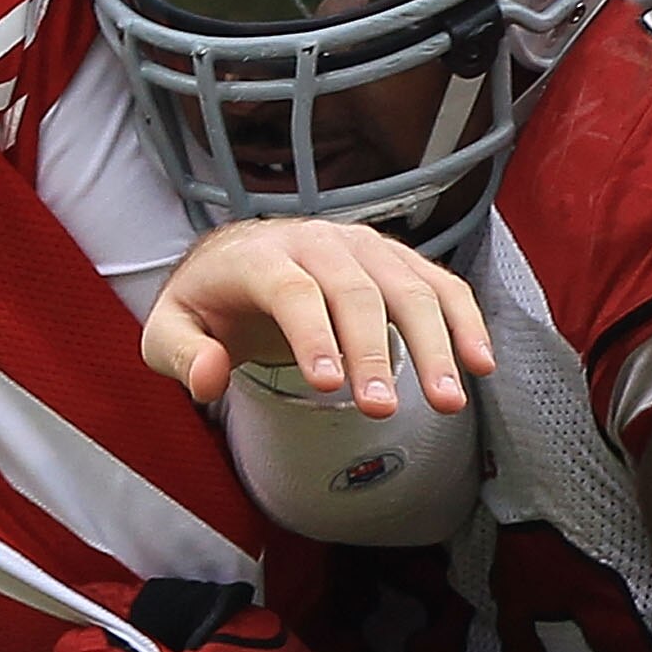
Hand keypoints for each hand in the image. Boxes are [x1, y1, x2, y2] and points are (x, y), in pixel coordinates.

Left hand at [143, 218, 494, 417]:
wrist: (240, 259)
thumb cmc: (209, 303)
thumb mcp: (170, 328)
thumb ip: (179, 354)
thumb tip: (208, 378)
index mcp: (259, 255)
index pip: (292, 290)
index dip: (313, 335)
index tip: (328, 387)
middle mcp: (316, 241)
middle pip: (355, 291)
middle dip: (373, 352)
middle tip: (382, 411)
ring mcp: (362, 246)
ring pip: (406, 287)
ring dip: (433, 344)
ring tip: (448, 402)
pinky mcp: (394, 260)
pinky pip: (438, 283)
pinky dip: (464, 320)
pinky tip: (481, 364)